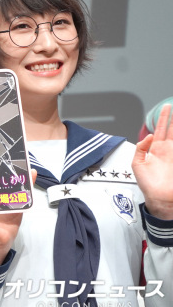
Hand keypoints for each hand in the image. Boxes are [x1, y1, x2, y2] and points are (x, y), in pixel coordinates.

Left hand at [133, 103, 172, 219]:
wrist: (159, 198)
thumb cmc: (148, 184)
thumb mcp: (137, 164)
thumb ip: (140, 148)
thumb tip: (149, 136)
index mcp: (156, 149)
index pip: (161, 129)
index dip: (163, 118)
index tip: (167, 108)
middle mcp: (167, 150)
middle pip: (172, 129)